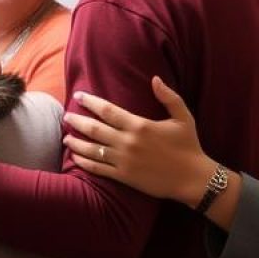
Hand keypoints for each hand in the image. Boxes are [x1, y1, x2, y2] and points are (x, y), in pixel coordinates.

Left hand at [62, 76, 213, 203]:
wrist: (194, 178)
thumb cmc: (189, 145)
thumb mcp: (184, 117)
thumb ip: (169, 97)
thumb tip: (155, 79)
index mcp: (139, 126)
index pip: (107, 110)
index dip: (90, 102)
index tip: (78, 96)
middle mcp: (128, 142)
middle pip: (94, 128)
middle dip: (77, 121)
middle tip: (66, 116)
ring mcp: (124, 160)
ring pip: (92, 149)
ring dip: (76, 142)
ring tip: (65, 137)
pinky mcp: (124, 176)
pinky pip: (98, 168)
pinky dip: (84, 162)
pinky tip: (75, 157)